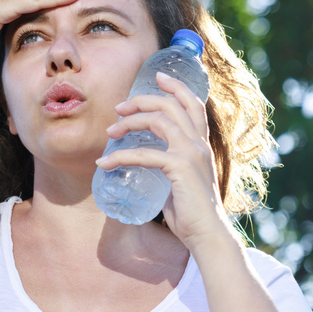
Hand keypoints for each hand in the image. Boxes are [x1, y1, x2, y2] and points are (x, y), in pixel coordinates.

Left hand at [95, 72, 235, 247]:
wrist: (208, 235)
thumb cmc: (193, 214)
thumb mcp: (182, 182)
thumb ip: (169, 168)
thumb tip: (146, 166)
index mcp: (202, 145)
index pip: (193, 104)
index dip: (176, 86)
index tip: (157, 76)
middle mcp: (199, 143)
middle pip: (171, 104)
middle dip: (142, 99)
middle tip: (119, 108)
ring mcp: (191, 153)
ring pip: (158, 120)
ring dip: (129, 122)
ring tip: (110, 131)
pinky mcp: (180, 167)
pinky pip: (144, 154)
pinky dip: (120, 156)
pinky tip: (104, 163)